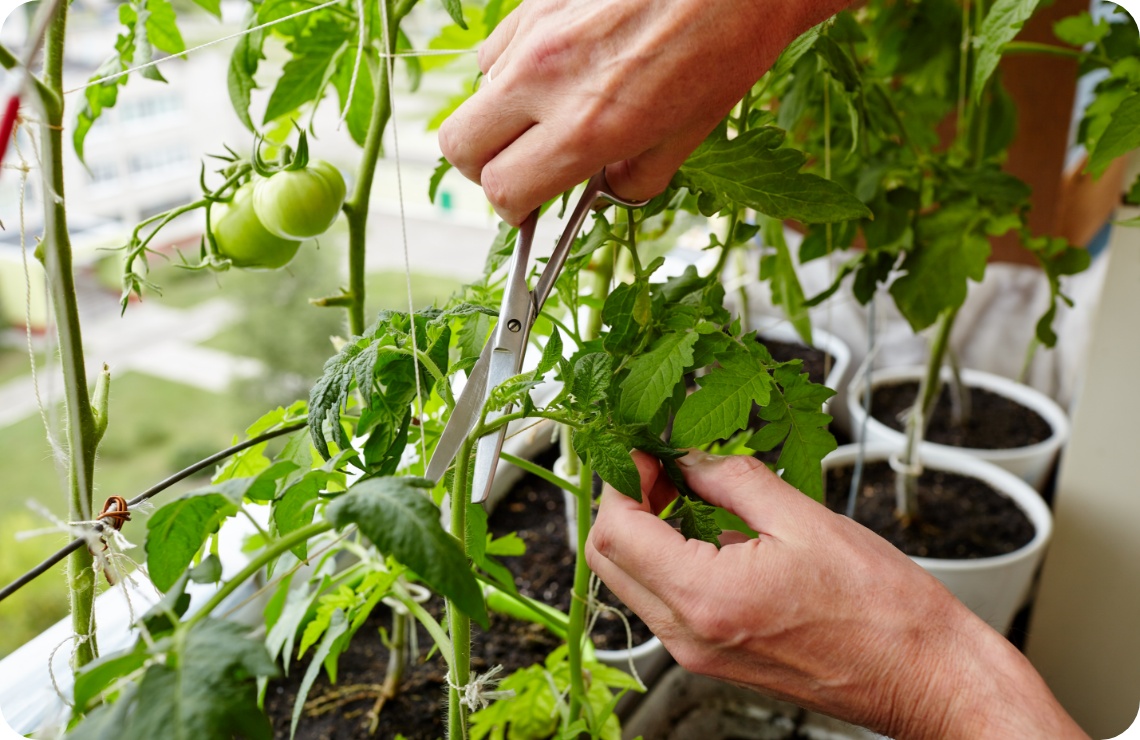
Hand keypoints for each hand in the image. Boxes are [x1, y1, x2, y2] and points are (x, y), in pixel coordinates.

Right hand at [438, 0, 842, 224]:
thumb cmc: (725, 47)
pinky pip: (500, 47)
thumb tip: (603, 190)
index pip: (502, 188)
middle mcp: (547, 79)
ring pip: (479, 92)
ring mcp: (535, 32)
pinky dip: (517, 66)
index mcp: (586, 127)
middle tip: (521, 167)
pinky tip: (562, 64)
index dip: (512, 207)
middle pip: (458, 145)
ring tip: (554, 107)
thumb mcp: (687, 135)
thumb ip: (632, 177)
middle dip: (484, 167)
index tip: (527, 206)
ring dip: (504, 113)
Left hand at [585, 451, 1086, 738]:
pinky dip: (665, 559)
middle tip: (658, 466)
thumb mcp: (804, 519)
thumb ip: (733, 479)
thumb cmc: (882, 610)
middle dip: (622, 502)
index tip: (646, 450)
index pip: (616, 531)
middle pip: (608, 559)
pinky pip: (663, 602)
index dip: (621, 479)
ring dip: (641, 530)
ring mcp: (698, 653)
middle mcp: (690, 636)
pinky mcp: (713, 658)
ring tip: (682, 490)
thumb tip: (689, 456)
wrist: (921, 674)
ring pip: (630, 582)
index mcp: (707, 598)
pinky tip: (704, 529)